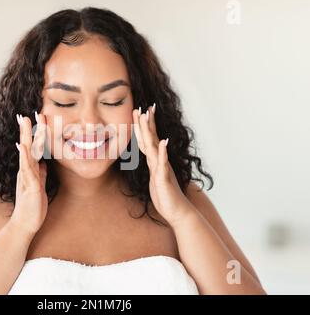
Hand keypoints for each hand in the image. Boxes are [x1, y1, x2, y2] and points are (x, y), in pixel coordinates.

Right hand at [10, 111, 47, 235]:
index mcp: (30, 171)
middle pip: (27, 146)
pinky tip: (25, 147)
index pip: (32, 148)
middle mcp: (26, 171)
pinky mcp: (30, 187)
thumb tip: (44, 163)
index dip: (33, 134)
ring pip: (27, 154)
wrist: (25, 224)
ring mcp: (27, 178)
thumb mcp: (39, 186)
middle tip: (26, 113)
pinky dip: (26, 158)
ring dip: (27, 137)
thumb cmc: (33, 206)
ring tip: (26, 122)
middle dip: (28, 130)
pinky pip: (28, 170)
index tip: (35, 119)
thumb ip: (41, 174)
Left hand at [132, 104, 194, 226]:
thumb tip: (150, 158)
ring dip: (150, 131)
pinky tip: (162, 142)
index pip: (148, 140)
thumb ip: (153, 167)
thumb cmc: (166, 196)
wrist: (178, 211)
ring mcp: (162, 168)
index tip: (140, 112)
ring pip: (154, 146)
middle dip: (146, 123)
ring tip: (147, 117)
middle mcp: (159, 161)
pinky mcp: (164, 178)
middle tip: (143, 107)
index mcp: (155, 161)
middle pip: (151, 138)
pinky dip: (162, 152)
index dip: (144, 127)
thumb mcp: (155, 179)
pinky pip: (162, 163)